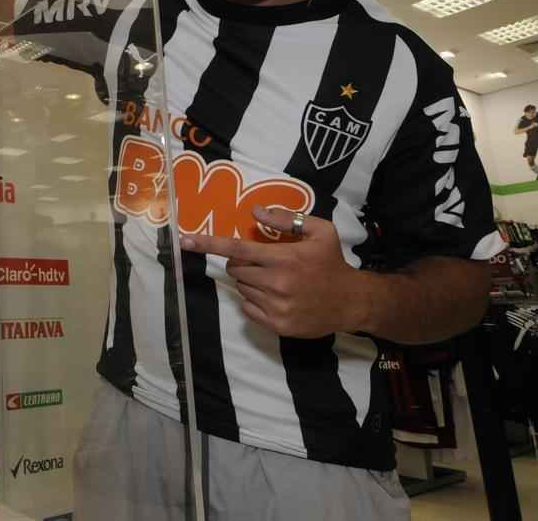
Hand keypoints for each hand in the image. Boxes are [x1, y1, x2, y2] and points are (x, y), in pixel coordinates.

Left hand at [180, 206, 368, 338]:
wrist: (352, 301)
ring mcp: (275, 307)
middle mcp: (276, 283)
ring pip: (241, 288)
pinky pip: (247, 308)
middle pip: (235, 268)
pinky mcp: (276, 325)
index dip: (208, 243)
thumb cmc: (332, 262)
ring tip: (277, 281)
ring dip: (251, 281)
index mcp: (284, 258)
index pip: (236, 248)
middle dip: (242, 262)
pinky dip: (255, 301)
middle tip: (265, 262)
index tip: (185, 241)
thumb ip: (286, 219)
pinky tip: (277, 297)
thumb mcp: (319, 231)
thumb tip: (255, 212)